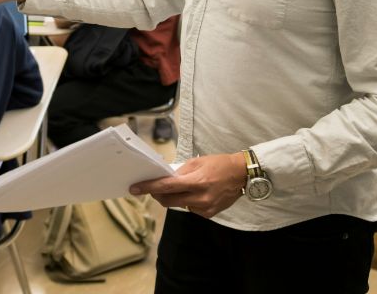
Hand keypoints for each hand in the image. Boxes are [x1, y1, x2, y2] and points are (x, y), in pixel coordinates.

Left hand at [129, 153, 246, 218]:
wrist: (241, 175)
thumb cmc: (219, 164)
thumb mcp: (198, 162)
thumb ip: (180, 172)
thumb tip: (164, 179)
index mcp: (197, 181)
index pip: (167, 186)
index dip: (148, 187)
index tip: (135, 189)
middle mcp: (200, 198)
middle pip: (168, 201)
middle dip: (157, 194)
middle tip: (153, 187)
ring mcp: (205, 208)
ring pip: (178, 205)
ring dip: (174, 197)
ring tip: (180, 187)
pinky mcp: (209, 214)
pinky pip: (189, 209)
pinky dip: (186, 201)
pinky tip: (194, 193)